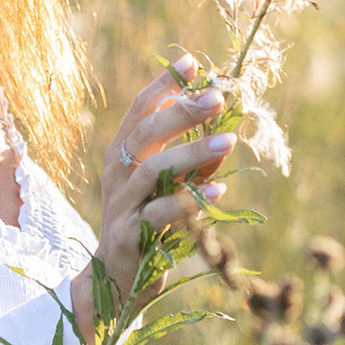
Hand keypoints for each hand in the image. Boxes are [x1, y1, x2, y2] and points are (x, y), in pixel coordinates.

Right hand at [71, 52, 233, 344]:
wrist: (113, 283)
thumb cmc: (146, 226)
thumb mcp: (166, 188)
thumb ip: (191, 161)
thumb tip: (226, 131)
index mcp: (122, 154)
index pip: (140, 109)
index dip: (163, 83)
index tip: (192, 61)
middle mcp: (117, 174)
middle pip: (146, 131)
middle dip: (183, 111)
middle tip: (218, 96)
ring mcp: (121, 205)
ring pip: (153, 169)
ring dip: (193, 153)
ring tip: (231, 142)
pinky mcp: (131, 239)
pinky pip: (161, 215)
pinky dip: (191, 200)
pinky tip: (220, 190)